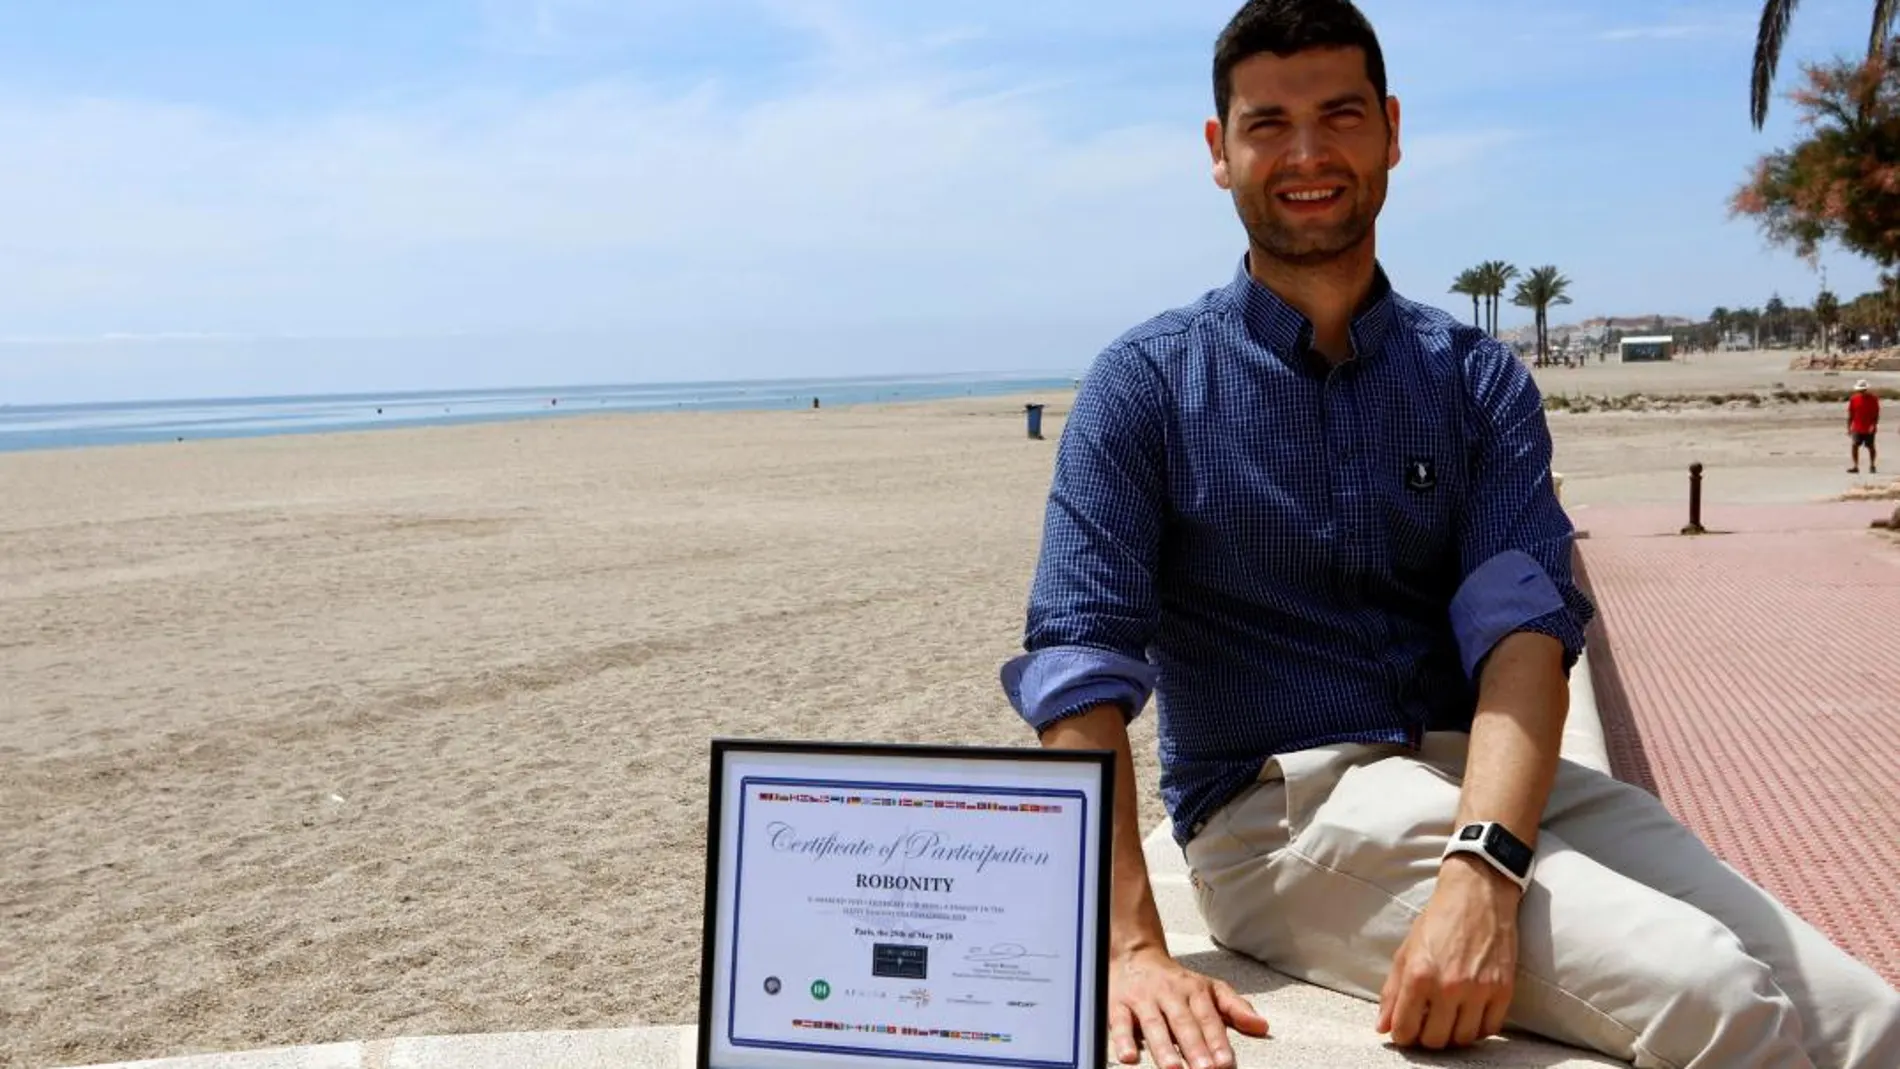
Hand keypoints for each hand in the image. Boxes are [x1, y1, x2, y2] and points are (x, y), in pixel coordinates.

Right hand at [1108, 945, 1268, 1068]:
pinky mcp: (1117, 1004)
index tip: (1225, 1061)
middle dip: (1194, 1047)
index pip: (1208, 1017)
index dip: (1217, 1040)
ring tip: (1173, 1068)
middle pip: (1182, 1022)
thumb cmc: (1174, 979)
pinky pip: (1119, 1022)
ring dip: (1163, 1047)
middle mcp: (1169, 994)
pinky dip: (1122, 1039)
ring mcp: (1143, 998)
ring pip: (1153, 1024)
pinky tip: (1128, 1057)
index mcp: (1193, 990)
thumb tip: (1262, 1026)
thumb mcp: (1208, 987)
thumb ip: (1235, 1007)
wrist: (1134, 954)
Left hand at [1376, 856, 1520, 1049]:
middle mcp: (1448, 985)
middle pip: (1435, 1040)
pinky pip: (1489, 1029)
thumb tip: (1382, 1027)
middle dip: (1426, 1037)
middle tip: (1427, 1025)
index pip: (1406, 1028)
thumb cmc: (1437, 921)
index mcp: (1419, 975)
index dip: (1403, 1035)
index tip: (1405, 1031)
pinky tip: (1469, 1016)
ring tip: (1448, 1020)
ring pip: (1462, 1039)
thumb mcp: (1406, 951)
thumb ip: (1392, 991)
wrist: (1477, 895)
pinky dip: (1477, 1029)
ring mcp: (1478, 989)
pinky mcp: (1503, 989)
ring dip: (1452, 1036)